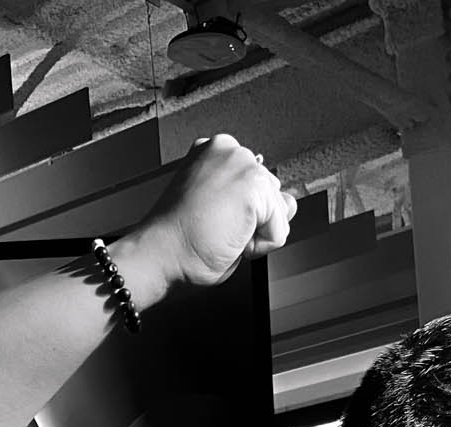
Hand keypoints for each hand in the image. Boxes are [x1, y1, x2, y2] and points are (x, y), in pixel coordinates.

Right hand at [129, 135, 296, 292]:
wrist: (160, 254)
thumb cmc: (178, 240)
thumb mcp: (221, 212)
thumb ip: (255, 201)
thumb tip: (290, 202)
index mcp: (214, 152)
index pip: (255, 185)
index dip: (240, 215)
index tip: (209, 220)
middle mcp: (229, 149)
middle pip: (271, 196)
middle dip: (252, 221)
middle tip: (213, 229)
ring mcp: (243, 163)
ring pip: (278, 214)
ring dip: (254, 235)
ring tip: (219, 233)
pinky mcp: (254, 185)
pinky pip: (279, 232)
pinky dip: (258, 247)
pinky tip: (228, 239)